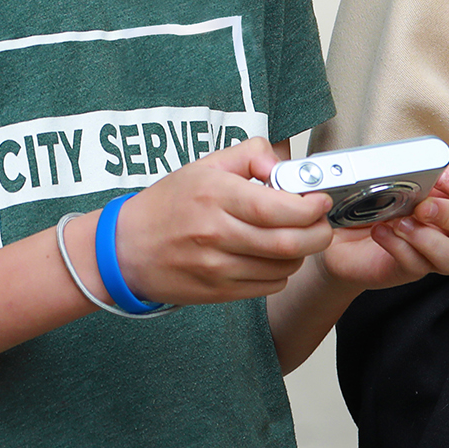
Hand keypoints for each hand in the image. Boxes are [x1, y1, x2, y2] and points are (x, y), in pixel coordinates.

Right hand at [114, 137, 332, 305]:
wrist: (127, 248)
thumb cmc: (170, 202)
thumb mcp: (206, 164)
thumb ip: (251, 155)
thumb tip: (285, 167)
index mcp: (216, 195)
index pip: (276, 207)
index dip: (309, 207)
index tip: (320, 200)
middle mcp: (217, 233)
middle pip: (288, 243)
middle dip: (318, 233)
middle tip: (322, 222)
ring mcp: (217, 268)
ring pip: (283, 267)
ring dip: (302, 252)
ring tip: (296, 236)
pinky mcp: (218, 293)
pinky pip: (268, 286)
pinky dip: (282, 272)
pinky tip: (272, 256)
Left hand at [319, 166, 448, 291]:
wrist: (339, 232)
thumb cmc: (368, 198)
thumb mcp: (388, 172)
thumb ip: (407, 165)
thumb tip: (412, 160)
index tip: (442, 176)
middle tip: (423, 206)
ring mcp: (432, 250)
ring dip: (428, 238)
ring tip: (399, 222)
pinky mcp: (410, 269)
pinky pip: (418, 266)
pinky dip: (398, 246)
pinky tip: (380, 231)